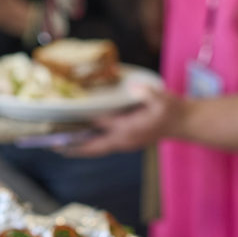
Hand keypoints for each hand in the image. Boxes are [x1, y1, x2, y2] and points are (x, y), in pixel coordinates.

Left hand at [60, 85, 189, 156]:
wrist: (184, 122)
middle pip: (94, 147)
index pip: (102, 127)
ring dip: (79, 149)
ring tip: (60, 146)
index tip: (66, 125)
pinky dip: (89, 145)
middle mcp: (124, 140)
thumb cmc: (172, 109)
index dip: (84, 126)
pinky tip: (79, 140)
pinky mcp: (126, 141)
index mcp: (130, 130)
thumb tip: (134, 87)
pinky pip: (103, 146)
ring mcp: (125, 143)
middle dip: (74, 148)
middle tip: (53, 146)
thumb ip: (148, 94)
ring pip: (98, 149)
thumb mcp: (162, 98)